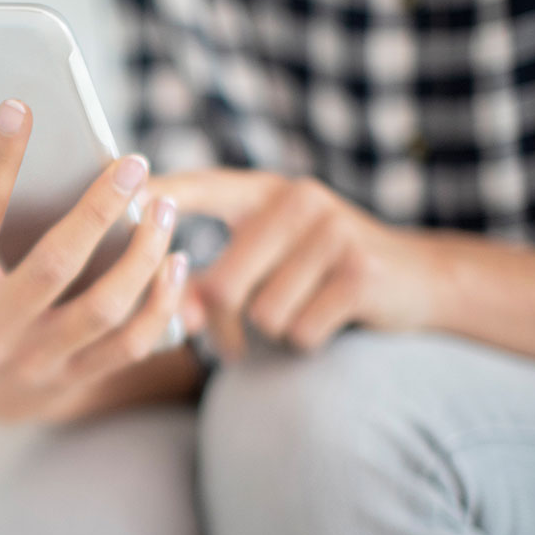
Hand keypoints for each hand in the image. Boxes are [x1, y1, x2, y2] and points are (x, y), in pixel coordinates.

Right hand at [0, 100, 188, 422]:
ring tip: (164, 207)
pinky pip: (129, 346)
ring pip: (103, 309)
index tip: (18, 107)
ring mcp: (33, 360)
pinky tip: (175, 263)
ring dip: (143, 256)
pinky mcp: (71, 379)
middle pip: (53, 265)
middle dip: (98, 210)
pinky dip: (160, 305)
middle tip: (132, 163)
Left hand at [149, 170, 441, 358]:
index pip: (198, 189)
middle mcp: (298, 199)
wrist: (418, 279)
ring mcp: (333, 231)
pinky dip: (306, 340)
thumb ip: (212, 280)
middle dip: (224, 326)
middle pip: (222, 284)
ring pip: (261, 313)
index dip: (157, 198)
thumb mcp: (268, 260)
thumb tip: (174, 314)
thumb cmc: (320, 274)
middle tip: (235, 345)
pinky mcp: (360, 270)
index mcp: (264, 192)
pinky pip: (300, 330)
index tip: (116, 207)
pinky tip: (329, 320)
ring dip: (272, 333)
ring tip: (298, 313)